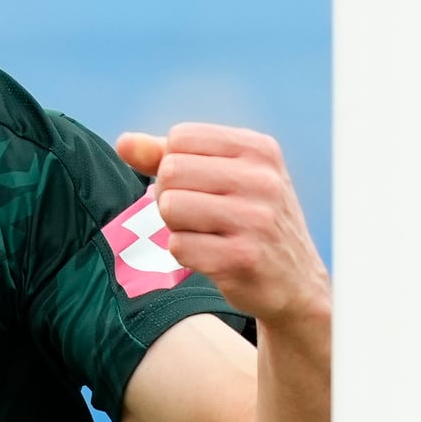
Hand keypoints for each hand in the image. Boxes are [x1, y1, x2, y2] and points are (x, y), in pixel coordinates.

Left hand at [117, 124, 330, 328]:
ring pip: (170, 208)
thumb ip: (170, 157)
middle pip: (171, 172)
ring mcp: (255, 219)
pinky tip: (212, 257)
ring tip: (204, 235)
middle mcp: (262, 180)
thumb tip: (124, 142)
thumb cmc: (251, 222)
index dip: (174, 164)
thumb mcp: (225, 177)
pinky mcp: (242, 258)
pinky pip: (178, 246)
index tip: (197, 186)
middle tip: (194, 216)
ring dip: (175, 226)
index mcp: (259, 149)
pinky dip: (185, 254)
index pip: (180, 138)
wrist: (296, 283)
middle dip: (169, 196)